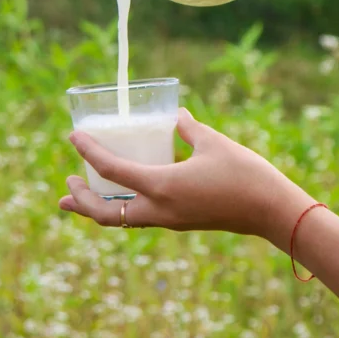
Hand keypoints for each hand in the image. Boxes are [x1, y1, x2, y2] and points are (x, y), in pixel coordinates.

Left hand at [61, 108, 303, 239]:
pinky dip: (122, 208)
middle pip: (106, 214)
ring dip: (97, 209)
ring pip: (122, 220)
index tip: (72, 137)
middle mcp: (160, 209)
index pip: (113, 170)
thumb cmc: (245, 173)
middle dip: (81, 202)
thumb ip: (187, 128)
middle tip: (66, 186)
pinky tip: (123, 195)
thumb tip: (175, 115)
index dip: (89, 152)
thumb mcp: (212, 142)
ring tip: (76, 198)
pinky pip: (141, 218)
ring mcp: (170, 220)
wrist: (272, 211)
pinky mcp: (181, 222)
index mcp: (162, 186)